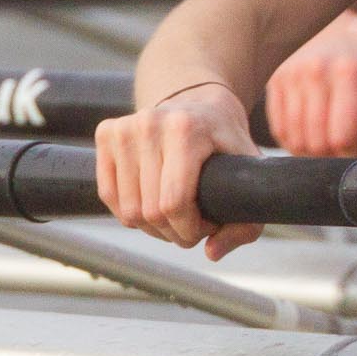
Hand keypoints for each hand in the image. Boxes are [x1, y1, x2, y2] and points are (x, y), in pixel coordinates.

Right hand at [95, 83, 263, 259]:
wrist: (200, 102)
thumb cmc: (226, 141)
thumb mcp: (249, 173)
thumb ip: (246, 220)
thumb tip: (211, 252)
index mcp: (186, 129)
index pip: (173, 202)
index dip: (189, 229)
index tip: (207, 227)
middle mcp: (150, 124)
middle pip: (150, 211)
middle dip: (175, 231)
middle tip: (193, 223)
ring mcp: (124, 127)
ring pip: (127, 210)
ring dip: (152, 226)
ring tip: (176, 213)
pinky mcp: (107, 132)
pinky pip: (108, 196)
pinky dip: (130, 211)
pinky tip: (153, 201)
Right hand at [265, 11, 356, 157]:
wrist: (338, 22)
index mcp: (349, 72)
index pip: (343, 138)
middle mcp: (316, 72)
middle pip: (317, 143)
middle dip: (337, 157)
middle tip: (354, 153)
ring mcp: (291, 76)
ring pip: (296, 140)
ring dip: (314, 153)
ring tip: (334, 149)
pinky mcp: (275, 81)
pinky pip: (280, 129)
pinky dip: (294, 142)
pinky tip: (313, 138)